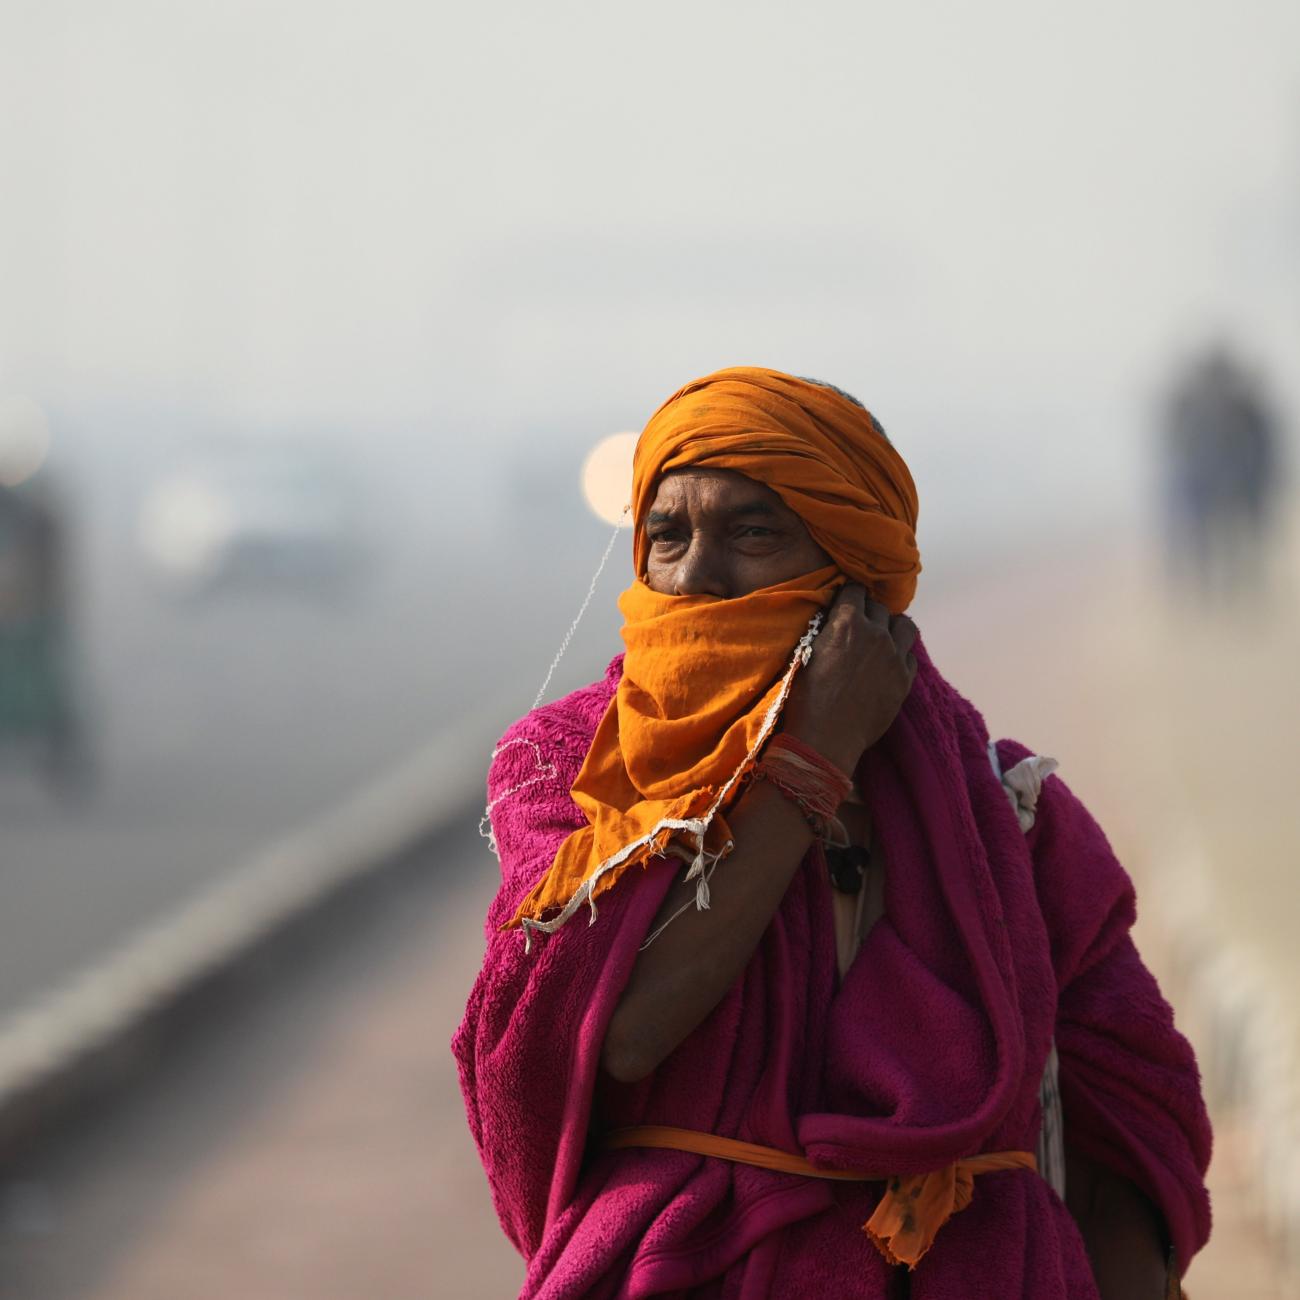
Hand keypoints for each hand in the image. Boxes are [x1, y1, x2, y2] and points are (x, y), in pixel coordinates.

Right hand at [779, 583, 916, 773]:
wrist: (826, 736)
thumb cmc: (805, 697)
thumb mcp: (805, 653)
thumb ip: (824, 630)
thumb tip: (831, 619)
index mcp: (847, 622)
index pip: (856, 590)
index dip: (849, 595)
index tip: (845, 602)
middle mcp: (876, 633)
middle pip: (880, 607)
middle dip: (869, 611)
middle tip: (859, 625)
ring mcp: (895, 657)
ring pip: (905, 626)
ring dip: (893, 627)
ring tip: (883, 638)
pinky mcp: (905, 680)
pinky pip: (910, 656)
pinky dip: (901, 655)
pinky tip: (888, 664)